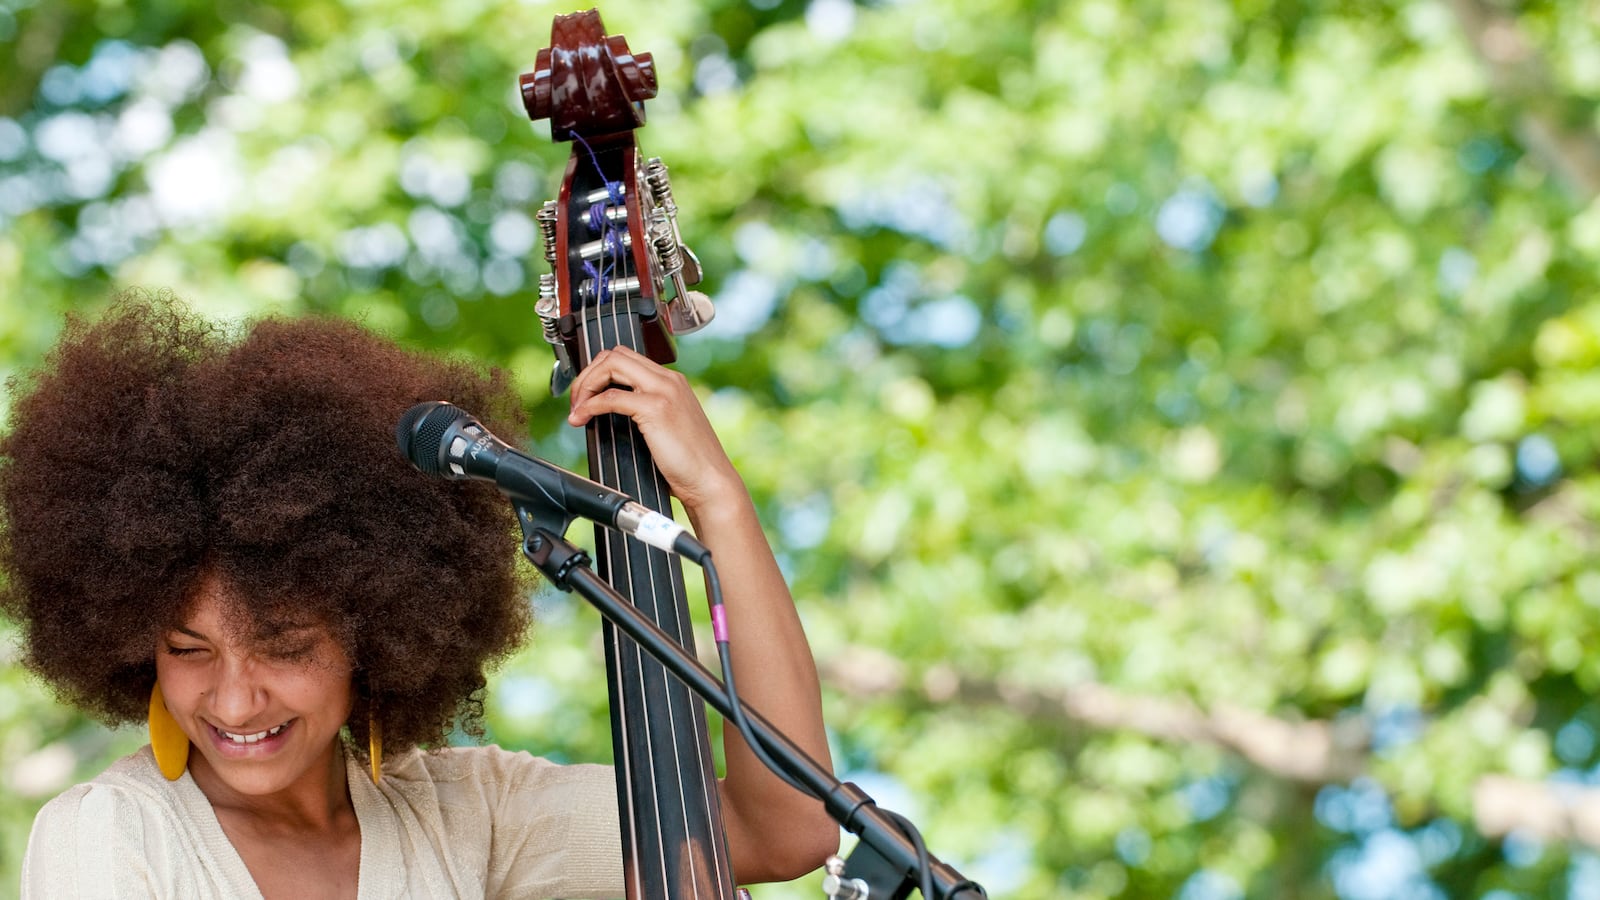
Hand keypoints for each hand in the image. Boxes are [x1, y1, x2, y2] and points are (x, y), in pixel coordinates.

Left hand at [566, 346, 741, 513]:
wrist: (710, 481)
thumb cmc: (689, 464)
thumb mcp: (666, 428)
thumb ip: (644, 412)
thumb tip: (608, 411)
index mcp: (672, 382)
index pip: (626, 358)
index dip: (598, 372)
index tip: (586, 395)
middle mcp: (668, 380)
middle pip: (615, 355)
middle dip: (587, 374)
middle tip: (576, 401)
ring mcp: (663, 391)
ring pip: (611, 365)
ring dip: (586, 384)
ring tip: (577, 409)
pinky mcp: (656, 408)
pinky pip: (611, 397)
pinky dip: (589, 405)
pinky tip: (582, 419)